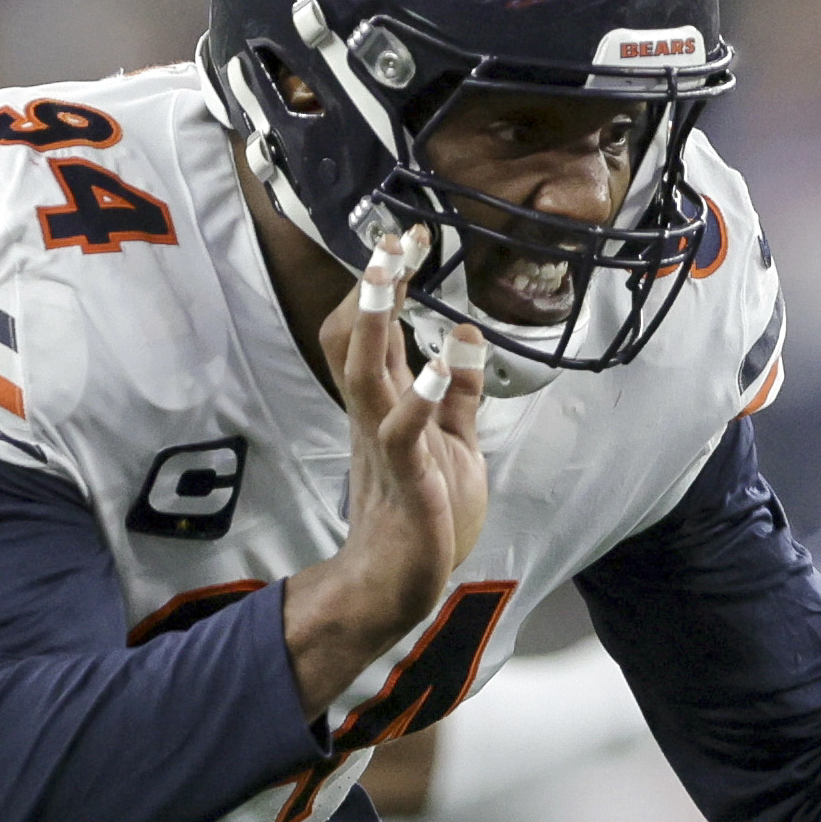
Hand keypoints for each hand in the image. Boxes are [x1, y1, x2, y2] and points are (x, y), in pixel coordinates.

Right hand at [284, 232, 488, 715]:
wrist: (398, 587)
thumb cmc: (425, 515)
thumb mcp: (455, 443)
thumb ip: (457, 392)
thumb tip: (463, 333)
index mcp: (385, 403)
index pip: (376, 330)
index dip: (385, 282)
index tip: (405, 236)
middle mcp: (374, 415)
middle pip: (358, 336)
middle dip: (375, 284)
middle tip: (395, 235)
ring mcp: (385, 443)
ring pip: (366, 370)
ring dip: (376, 318)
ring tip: (389, 270)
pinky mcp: (405, 477)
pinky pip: (403, 431)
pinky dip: (419, 394)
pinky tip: (436, 359)